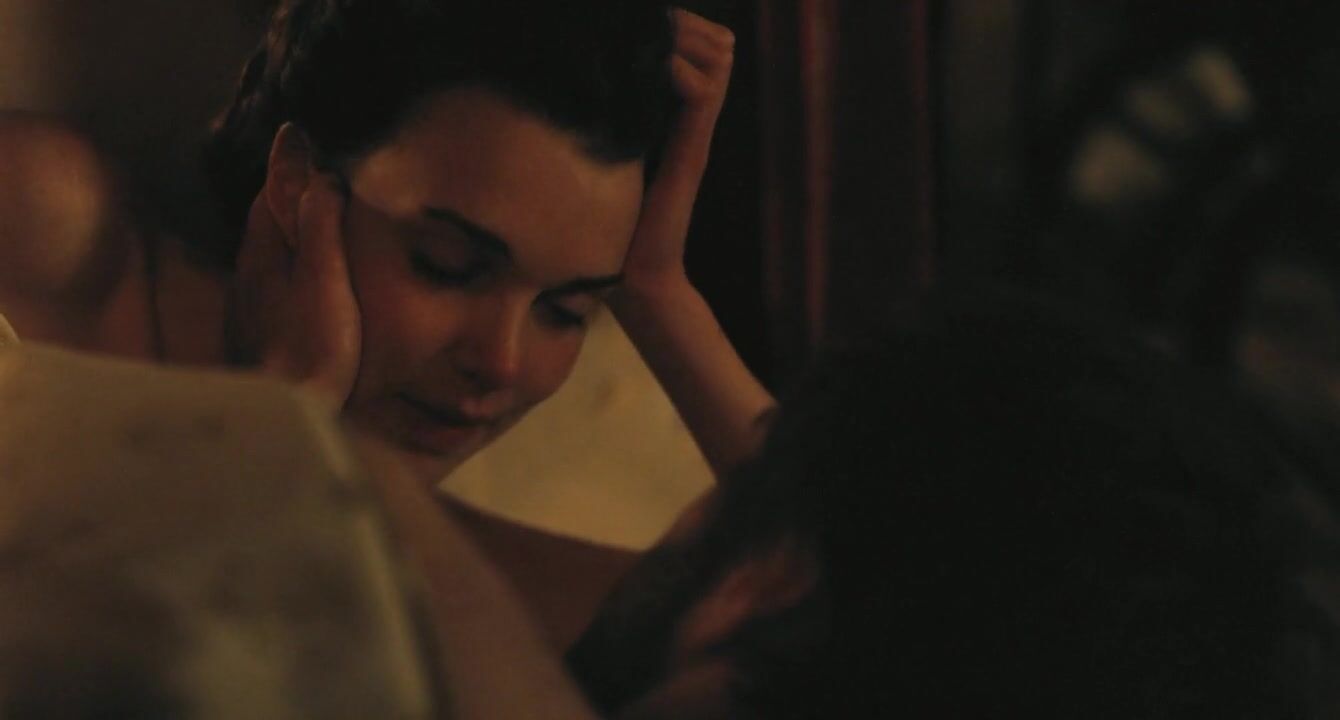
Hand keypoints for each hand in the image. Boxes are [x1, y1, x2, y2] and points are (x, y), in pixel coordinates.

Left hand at [237, 176, 360, 409]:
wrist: (282, 413)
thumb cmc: (310, 346)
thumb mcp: (324, 279)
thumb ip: (319, 226)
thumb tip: (318, 174)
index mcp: (262, 254)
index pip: (270, 194)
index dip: (288, 167)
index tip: (299, 135)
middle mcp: (248, 277)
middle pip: (266, 224)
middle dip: (287, 198)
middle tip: (312, 175)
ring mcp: (249, 311)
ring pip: (268, 259)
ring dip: (289, 237)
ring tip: (316, 225)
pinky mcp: (258, 339)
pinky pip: (274, 289)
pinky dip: (291, 272)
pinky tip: (308, 286)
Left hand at [616, 8, 734, 294]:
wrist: (635, 273)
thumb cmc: (611, 220)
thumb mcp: (603, 152)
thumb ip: (600, 117)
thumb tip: (565, 81)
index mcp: (675, 114)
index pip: (700, 49)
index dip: (681, 25)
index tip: (642, 19)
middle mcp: (691, 119)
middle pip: (716, 47)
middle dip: (684, 24)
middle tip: (650, 22)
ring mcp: (696, 134)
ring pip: (717, 61)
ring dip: (686, 40)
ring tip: (655, 38)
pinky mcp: (692, 152)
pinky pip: (703, 96)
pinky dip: (682, 72)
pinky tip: (659, 66)